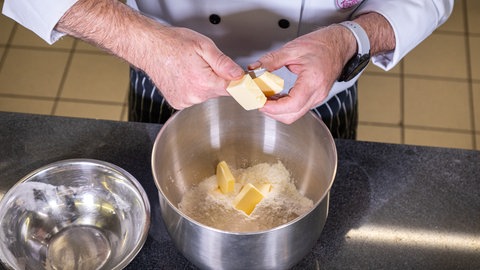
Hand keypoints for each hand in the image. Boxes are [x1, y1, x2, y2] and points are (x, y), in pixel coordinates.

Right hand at [57, 0, 243, 109]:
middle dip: (218, 80)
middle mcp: (194, 96)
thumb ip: (224, 63)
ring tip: (192, 69)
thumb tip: (239, 75)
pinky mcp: (178, 103)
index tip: (244, 83)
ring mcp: (185, 101)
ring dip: (205, 85)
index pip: (233, 90)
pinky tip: (185, 77)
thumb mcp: (204, 46)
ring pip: (206, 95)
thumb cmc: (172, 44)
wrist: (148, 47)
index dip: (239, 84)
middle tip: (206, 65)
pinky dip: (193, 89)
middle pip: (219, 92)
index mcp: (204, 82)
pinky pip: (194, 98)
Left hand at [249, 25, 355, 123]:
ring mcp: (318, 97)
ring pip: (295, 114)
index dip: (273, 108)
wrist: (339, 44)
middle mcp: (317, 93)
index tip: (260, 103)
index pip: (291, 105)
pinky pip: (299, 108)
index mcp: (313, 81)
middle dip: (272, 112)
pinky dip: (285, 106)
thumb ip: (271, 60)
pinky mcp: (315, 97)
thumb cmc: (322, 45)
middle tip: (259, 101)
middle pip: (292, 115)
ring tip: (266, 98)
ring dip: (278, 110)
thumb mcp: (292, 49)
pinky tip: (276, 97)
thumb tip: (255, 68)